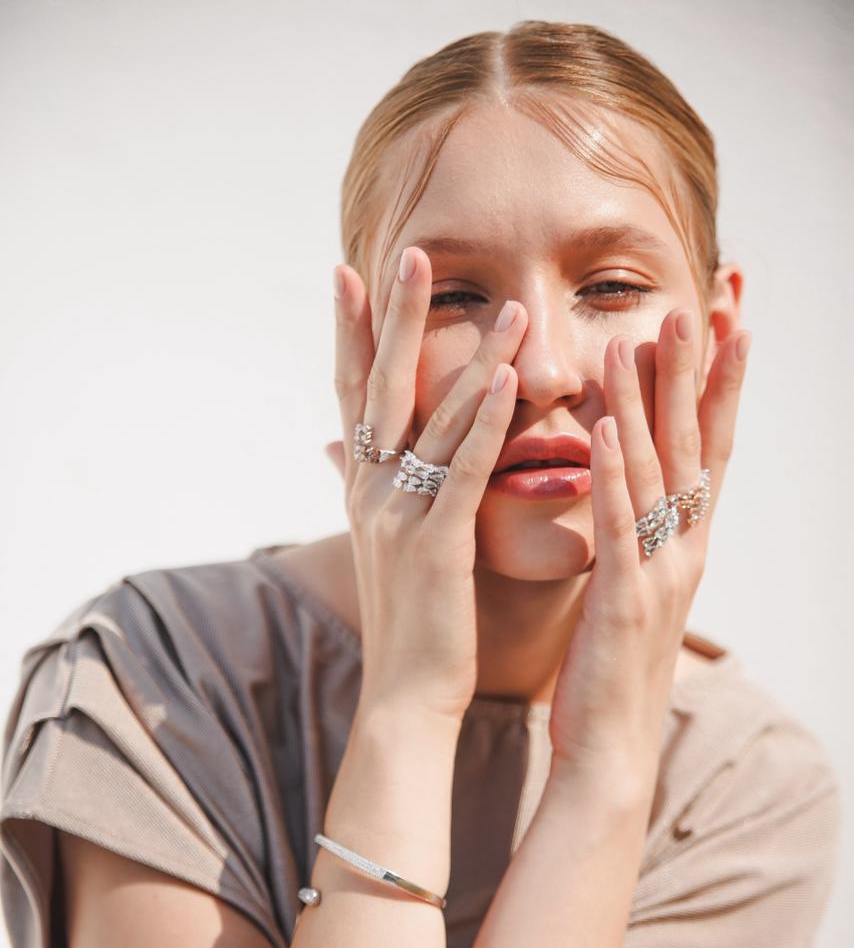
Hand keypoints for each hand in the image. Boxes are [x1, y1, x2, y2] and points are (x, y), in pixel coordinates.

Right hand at [333, 247, 523, 723]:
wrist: (404, 695)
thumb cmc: (408, 622)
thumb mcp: (383, 548)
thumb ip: (372, 491)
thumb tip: (344, 453)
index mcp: (364, 489)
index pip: (354, 393)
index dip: (351, 331)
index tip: (350, 271)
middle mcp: (372, 492)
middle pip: (382, 388)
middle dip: (397, 318)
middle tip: (411, 252)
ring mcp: (401, 516)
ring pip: (436, 420)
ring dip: (470, 356)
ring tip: (506, 303)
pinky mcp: (438, 545)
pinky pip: (464, 471)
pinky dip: (483, 423)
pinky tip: (504, 381)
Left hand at [547, 312, 750, 798]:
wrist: (609, 752)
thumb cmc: (610, 670)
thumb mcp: (628, 592)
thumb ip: (632, 538)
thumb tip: (626, 490)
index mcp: (682, 545)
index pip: (709, 448)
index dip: (722, 385)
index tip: (728, 321)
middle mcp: (684, 550)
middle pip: (698, 443)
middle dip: (702, 371)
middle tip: (705, 300)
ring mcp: (660, 573)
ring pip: (660, 470)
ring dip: (654, 399)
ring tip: (647, 332)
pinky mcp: (624, 599)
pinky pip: (620, 521)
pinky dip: (615, 469)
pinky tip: (605, 422)